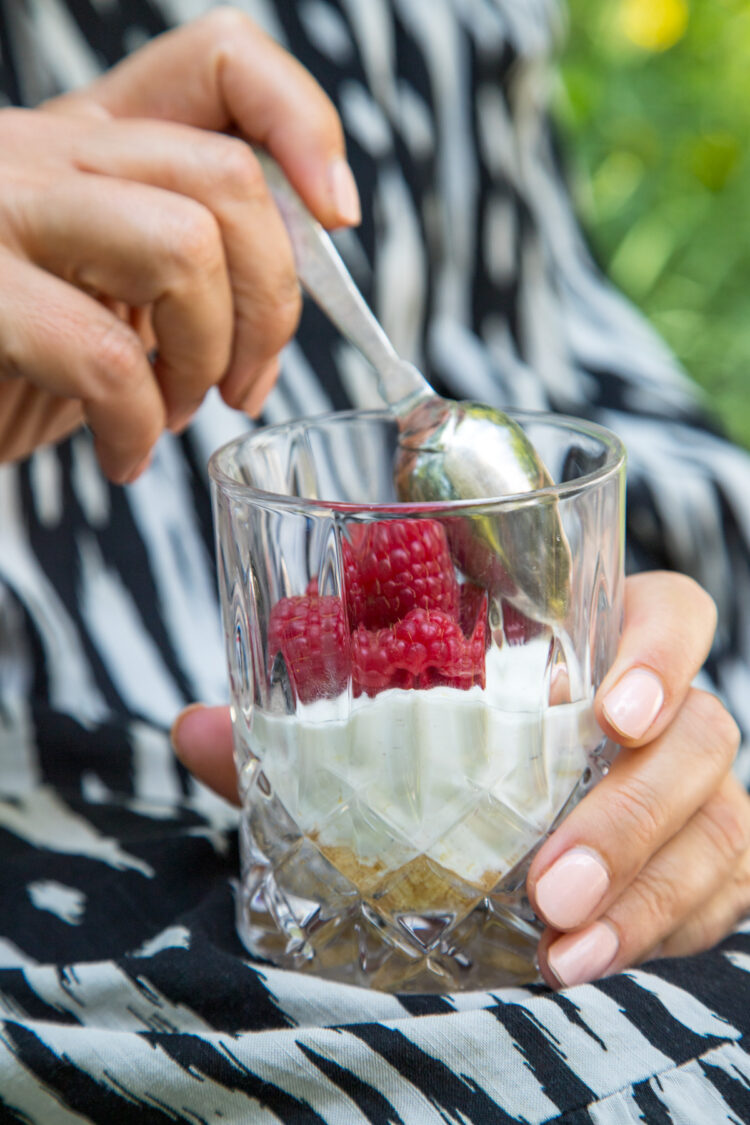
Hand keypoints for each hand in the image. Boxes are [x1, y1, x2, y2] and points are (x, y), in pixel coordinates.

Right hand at [0, 8, 359, 480]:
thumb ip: (193, 262)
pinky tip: (123, 453)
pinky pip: (106, 357)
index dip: (300, 125)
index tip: (335, 218)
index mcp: (95, 141)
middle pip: (229, 176)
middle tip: (247, 382)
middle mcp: (49, 152)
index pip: (220, 64)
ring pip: (183, 246)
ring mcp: (6, 211)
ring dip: (207, 359)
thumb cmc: (23, 358)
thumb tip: (290, 289)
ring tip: (173, 413)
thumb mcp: (115, 288)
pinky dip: (137, 428)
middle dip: (271, 303)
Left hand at [172, 571, 749, 985]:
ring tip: (561, 947)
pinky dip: (664, 930)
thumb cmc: (455, 753)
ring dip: (646, 890)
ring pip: (719, 822)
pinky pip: (721, 894)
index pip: (669, 613)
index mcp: (601, 644)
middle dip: (632, 811)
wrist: (530, 823)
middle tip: (549, 880)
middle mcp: (667, 712)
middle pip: (701, 732)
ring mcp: (699, 790)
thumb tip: (192, 726)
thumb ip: (300, 734)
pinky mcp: (708, 862)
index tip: (606, 711)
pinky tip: (589, 962)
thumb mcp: (384, 740)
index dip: (657, 650)